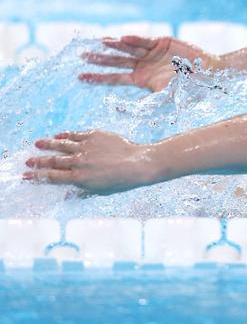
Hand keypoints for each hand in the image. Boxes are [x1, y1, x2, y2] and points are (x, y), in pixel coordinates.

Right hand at [24, 130, 160, 194]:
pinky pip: (75, 134)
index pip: (52, 177)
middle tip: (28, 160)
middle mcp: (79, 162)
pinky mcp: (94, 136)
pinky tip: (58, 135)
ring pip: (61, 145)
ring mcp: (86, 147)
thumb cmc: (121, 181)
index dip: (37, 176)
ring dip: (48, 144)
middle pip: (53, 160)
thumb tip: (67, 193)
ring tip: (38, 143)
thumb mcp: (99, 191)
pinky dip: (65, 135)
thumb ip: (81, 191)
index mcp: (79, 178)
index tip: (26, 175)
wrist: (138, 164)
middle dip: (38, 160)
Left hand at [79, 35, 220, 91]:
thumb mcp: (165, 98)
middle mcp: (143, 65)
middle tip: (82, 56)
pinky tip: (122, 39)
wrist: (207, 74)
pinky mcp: (160, 42)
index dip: (99, 77)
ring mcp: (150, 52)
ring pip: (128, 49)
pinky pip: (144, 40)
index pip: (115, 78)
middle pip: (117, 61)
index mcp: (141, 80)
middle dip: (100, 59)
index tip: (81, 77)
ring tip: (101, 43)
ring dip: (114, 46)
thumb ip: (146, 105)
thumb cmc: (188, 88)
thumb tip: (125, 113)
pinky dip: (134, 39)